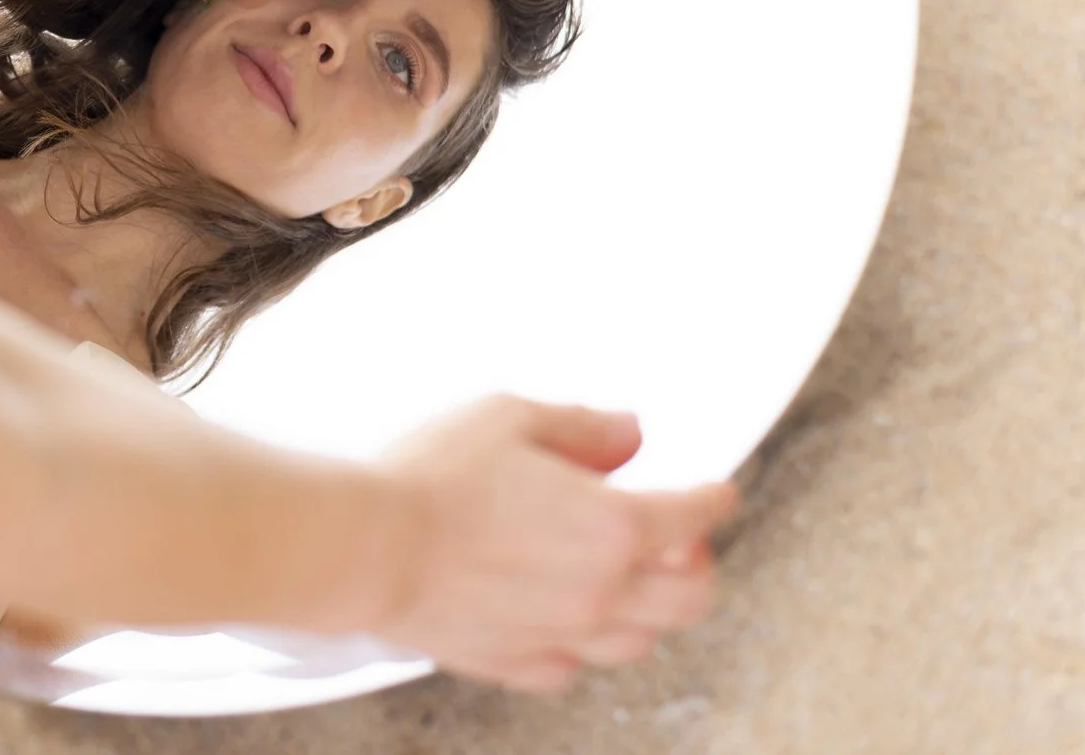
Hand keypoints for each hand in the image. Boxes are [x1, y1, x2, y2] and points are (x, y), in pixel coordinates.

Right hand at [369, 396, 735, 692]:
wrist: (367, 544)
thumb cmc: (430, 480)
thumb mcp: (510, 416)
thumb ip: (582, 427)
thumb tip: (626, 433)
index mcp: (614, 525)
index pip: (693, 516)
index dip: (713, 499)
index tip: (717, 493)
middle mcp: (600, 590)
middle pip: (689, 596)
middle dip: (695, 564)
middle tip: (678, 542)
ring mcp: (560, 634)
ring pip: (638, 641)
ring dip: (644, 609)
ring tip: (625, 582)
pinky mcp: (514, 663)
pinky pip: (570, 667)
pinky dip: (578, 644)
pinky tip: (562, 618)